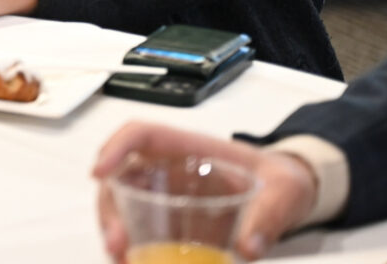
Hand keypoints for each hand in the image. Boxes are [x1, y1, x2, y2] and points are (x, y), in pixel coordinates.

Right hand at [94, 123, 318, 261]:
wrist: (286, 195)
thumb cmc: (280, 180)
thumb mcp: (285, 191)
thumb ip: (270, 215)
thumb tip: (248, 248)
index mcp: (187, 149)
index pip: (139, 136)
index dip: (114, 149)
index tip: (99, 173)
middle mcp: (167, 170)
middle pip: (120, 178)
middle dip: (109, 210)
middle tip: (117, 243)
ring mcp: (165, 196)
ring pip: (123, 207)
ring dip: (114, 234)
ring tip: (123, 261)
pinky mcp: (171, 223)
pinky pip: (141, 232)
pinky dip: (133, 250)